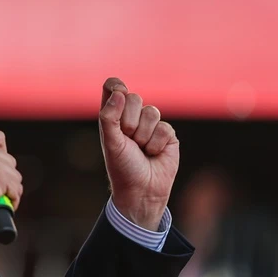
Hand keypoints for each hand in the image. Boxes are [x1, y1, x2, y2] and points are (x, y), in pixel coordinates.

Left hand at [99, 78, 179, 230]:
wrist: (142, 190)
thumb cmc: (122, 166)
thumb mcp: (111, 141)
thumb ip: (110, 117)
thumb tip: (120, 92)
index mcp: (112, 115)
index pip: (112, 86)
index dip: (116, 86)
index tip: (118, 92)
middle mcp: (131, 116)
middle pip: (134, 97)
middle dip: (129, 121)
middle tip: (127, 140)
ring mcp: (150, 124)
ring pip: (151, 112)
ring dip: (143, 135)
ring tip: (141, 149)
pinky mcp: (167, 134)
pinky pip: (165, 128)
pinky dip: (157, 144)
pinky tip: (154, 154)